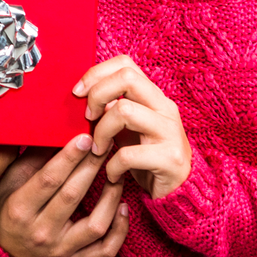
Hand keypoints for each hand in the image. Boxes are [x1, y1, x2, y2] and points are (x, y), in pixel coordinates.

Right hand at [0, 134, 128, 256]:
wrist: (4, 253)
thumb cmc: (7, 210)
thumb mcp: (8, 182)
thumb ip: (31, 159)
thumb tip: (57, 133)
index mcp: (19, 209)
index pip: (48, 179)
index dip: (69, 157)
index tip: (85, 137)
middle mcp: (40, 232)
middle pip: (73, 195)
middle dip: (92, 165)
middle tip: (106, 144)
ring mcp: (60, 250)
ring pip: (95, 225)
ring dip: (111, 196)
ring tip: (117, 174)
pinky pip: (106, 249)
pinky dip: (119, 229)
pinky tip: (123, 207)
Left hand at [78, 55, 191, 200]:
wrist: (178, 193)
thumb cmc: (145, 157)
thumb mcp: (127, 129)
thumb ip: (110, 109)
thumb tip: (81, 95)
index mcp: (153, 96)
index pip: (125, 63)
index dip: (96, 73)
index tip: (78, 94)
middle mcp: (165, 107)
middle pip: (127, 78)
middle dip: (98, 94)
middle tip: (88, 118)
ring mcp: (170, 131)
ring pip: (125, 111)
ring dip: (101, 132)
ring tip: (98, 149)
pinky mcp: (170, 158)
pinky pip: (128, 154)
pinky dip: (112, 166)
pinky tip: (112, 174)